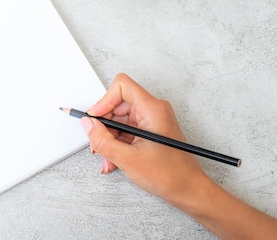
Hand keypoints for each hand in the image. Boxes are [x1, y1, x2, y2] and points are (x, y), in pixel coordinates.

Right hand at [81, 73, 207, 204]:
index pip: (122, 86)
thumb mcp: (127, 159)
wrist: (188, 190)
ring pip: (119, 120)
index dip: (104, 100)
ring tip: (108, 158)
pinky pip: (126, 130)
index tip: (96, 118)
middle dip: (104, 125)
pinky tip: (115, 159)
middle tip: (98, 142)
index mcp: (152, 109)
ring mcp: (151, 120)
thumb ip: (102, 140)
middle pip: (117, 104)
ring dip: (109, 138)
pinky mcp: (150, 130)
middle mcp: (153, 110)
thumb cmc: (170, 175)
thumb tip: (88, 124)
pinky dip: (117, 143)